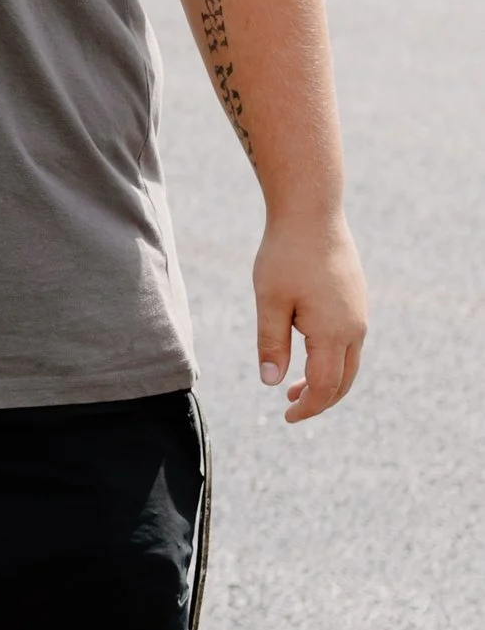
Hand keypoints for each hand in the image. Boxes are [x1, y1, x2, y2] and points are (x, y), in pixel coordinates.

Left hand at [253, 210, 366, 421]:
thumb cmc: (286, 254)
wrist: (312, 212)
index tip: (287, 417)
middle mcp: (355, 327)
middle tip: (290, 408)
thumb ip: (271, 344)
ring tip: (295, 386)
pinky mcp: (357, 301)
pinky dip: (332, 359)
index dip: (308, 408)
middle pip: (343, 380)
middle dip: (319, 399)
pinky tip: (307, 353)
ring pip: (349, 362)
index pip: (325, 387)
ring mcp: (359, 313)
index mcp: (335, 332)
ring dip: (326, 380)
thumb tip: (271, 383)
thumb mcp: (270, 301)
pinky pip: (350, 342)